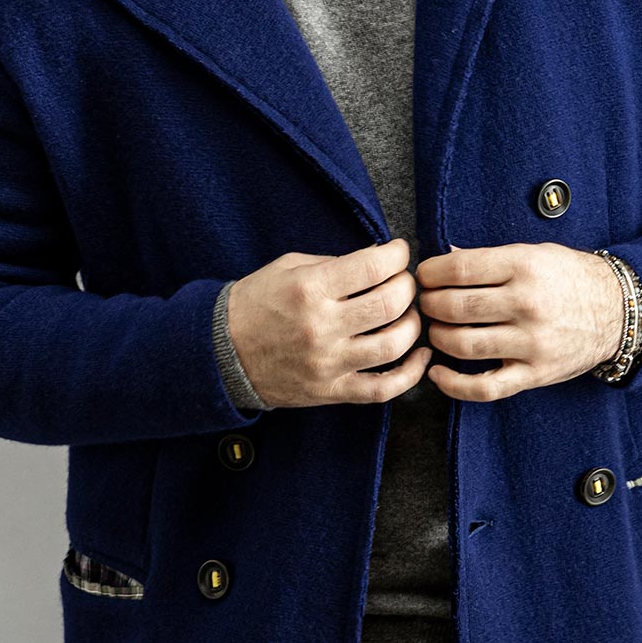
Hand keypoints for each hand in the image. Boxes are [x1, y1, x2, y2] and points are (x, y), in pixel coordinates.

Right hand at [227, 237, 432, 408]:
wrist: (222, 352)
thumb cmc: (256, 303)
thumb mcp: (288, 267)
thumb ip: (335, 263)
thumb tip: (378, 259)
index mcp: (310, 289)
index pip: (373, 266)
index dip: (398, 254)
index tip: (399, 252)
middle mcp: (322, 326)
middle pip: (391, 304)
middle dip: (408, 286)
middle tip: (403, 281)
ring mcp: (328, 363)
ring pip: (394, 345)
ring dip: (412, 325)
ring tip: (406, 314)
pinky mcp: (331, 391)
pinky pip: (383, 388)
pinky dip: (410, 374)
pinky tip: (419, 356)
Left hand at [414, 240, 625, 400]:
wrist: (619, 310)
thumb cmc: (570, 277)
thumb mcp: (534, 253)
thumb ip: (489, 257)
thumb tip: (445, 256)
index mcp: (524, 266)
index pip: (459, 270)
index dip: (430, 274)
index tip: (424, 277)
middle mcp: (527, 304)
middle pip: (455, 307)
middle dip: (430, 305)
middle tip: (426, 304)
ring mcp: (531, 342)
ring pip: (463, 345)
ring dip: (437, 338)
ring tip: (436, 330)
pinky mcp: (535, 373)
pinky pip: (485, 388)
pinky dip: (454, 385)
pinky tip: (438, 373)